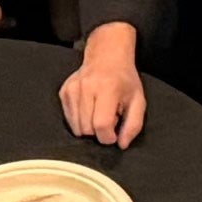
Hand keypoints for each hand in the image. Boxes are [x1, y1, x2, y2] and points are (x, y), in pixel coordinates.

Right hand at [59, 30, 147, 145]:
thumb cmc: (124, 80)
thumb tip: (121, 144)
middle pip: (87, 129)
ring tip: (99, 112)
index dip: (109, 136)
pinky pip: (69, 120)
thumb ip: (133, 125)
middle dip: (99, 131)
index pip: (102, 124)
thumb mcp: (138, 101)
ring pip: (76, 127)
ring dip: (89, 127)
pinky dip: (79, 120)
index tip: (114, 133)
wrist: (107, 56)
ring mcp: (72, 89)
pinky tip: (89, 108)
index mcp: (108, 88)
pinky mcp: (64, 91)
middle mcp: (87, 87)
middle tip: (108, 118)